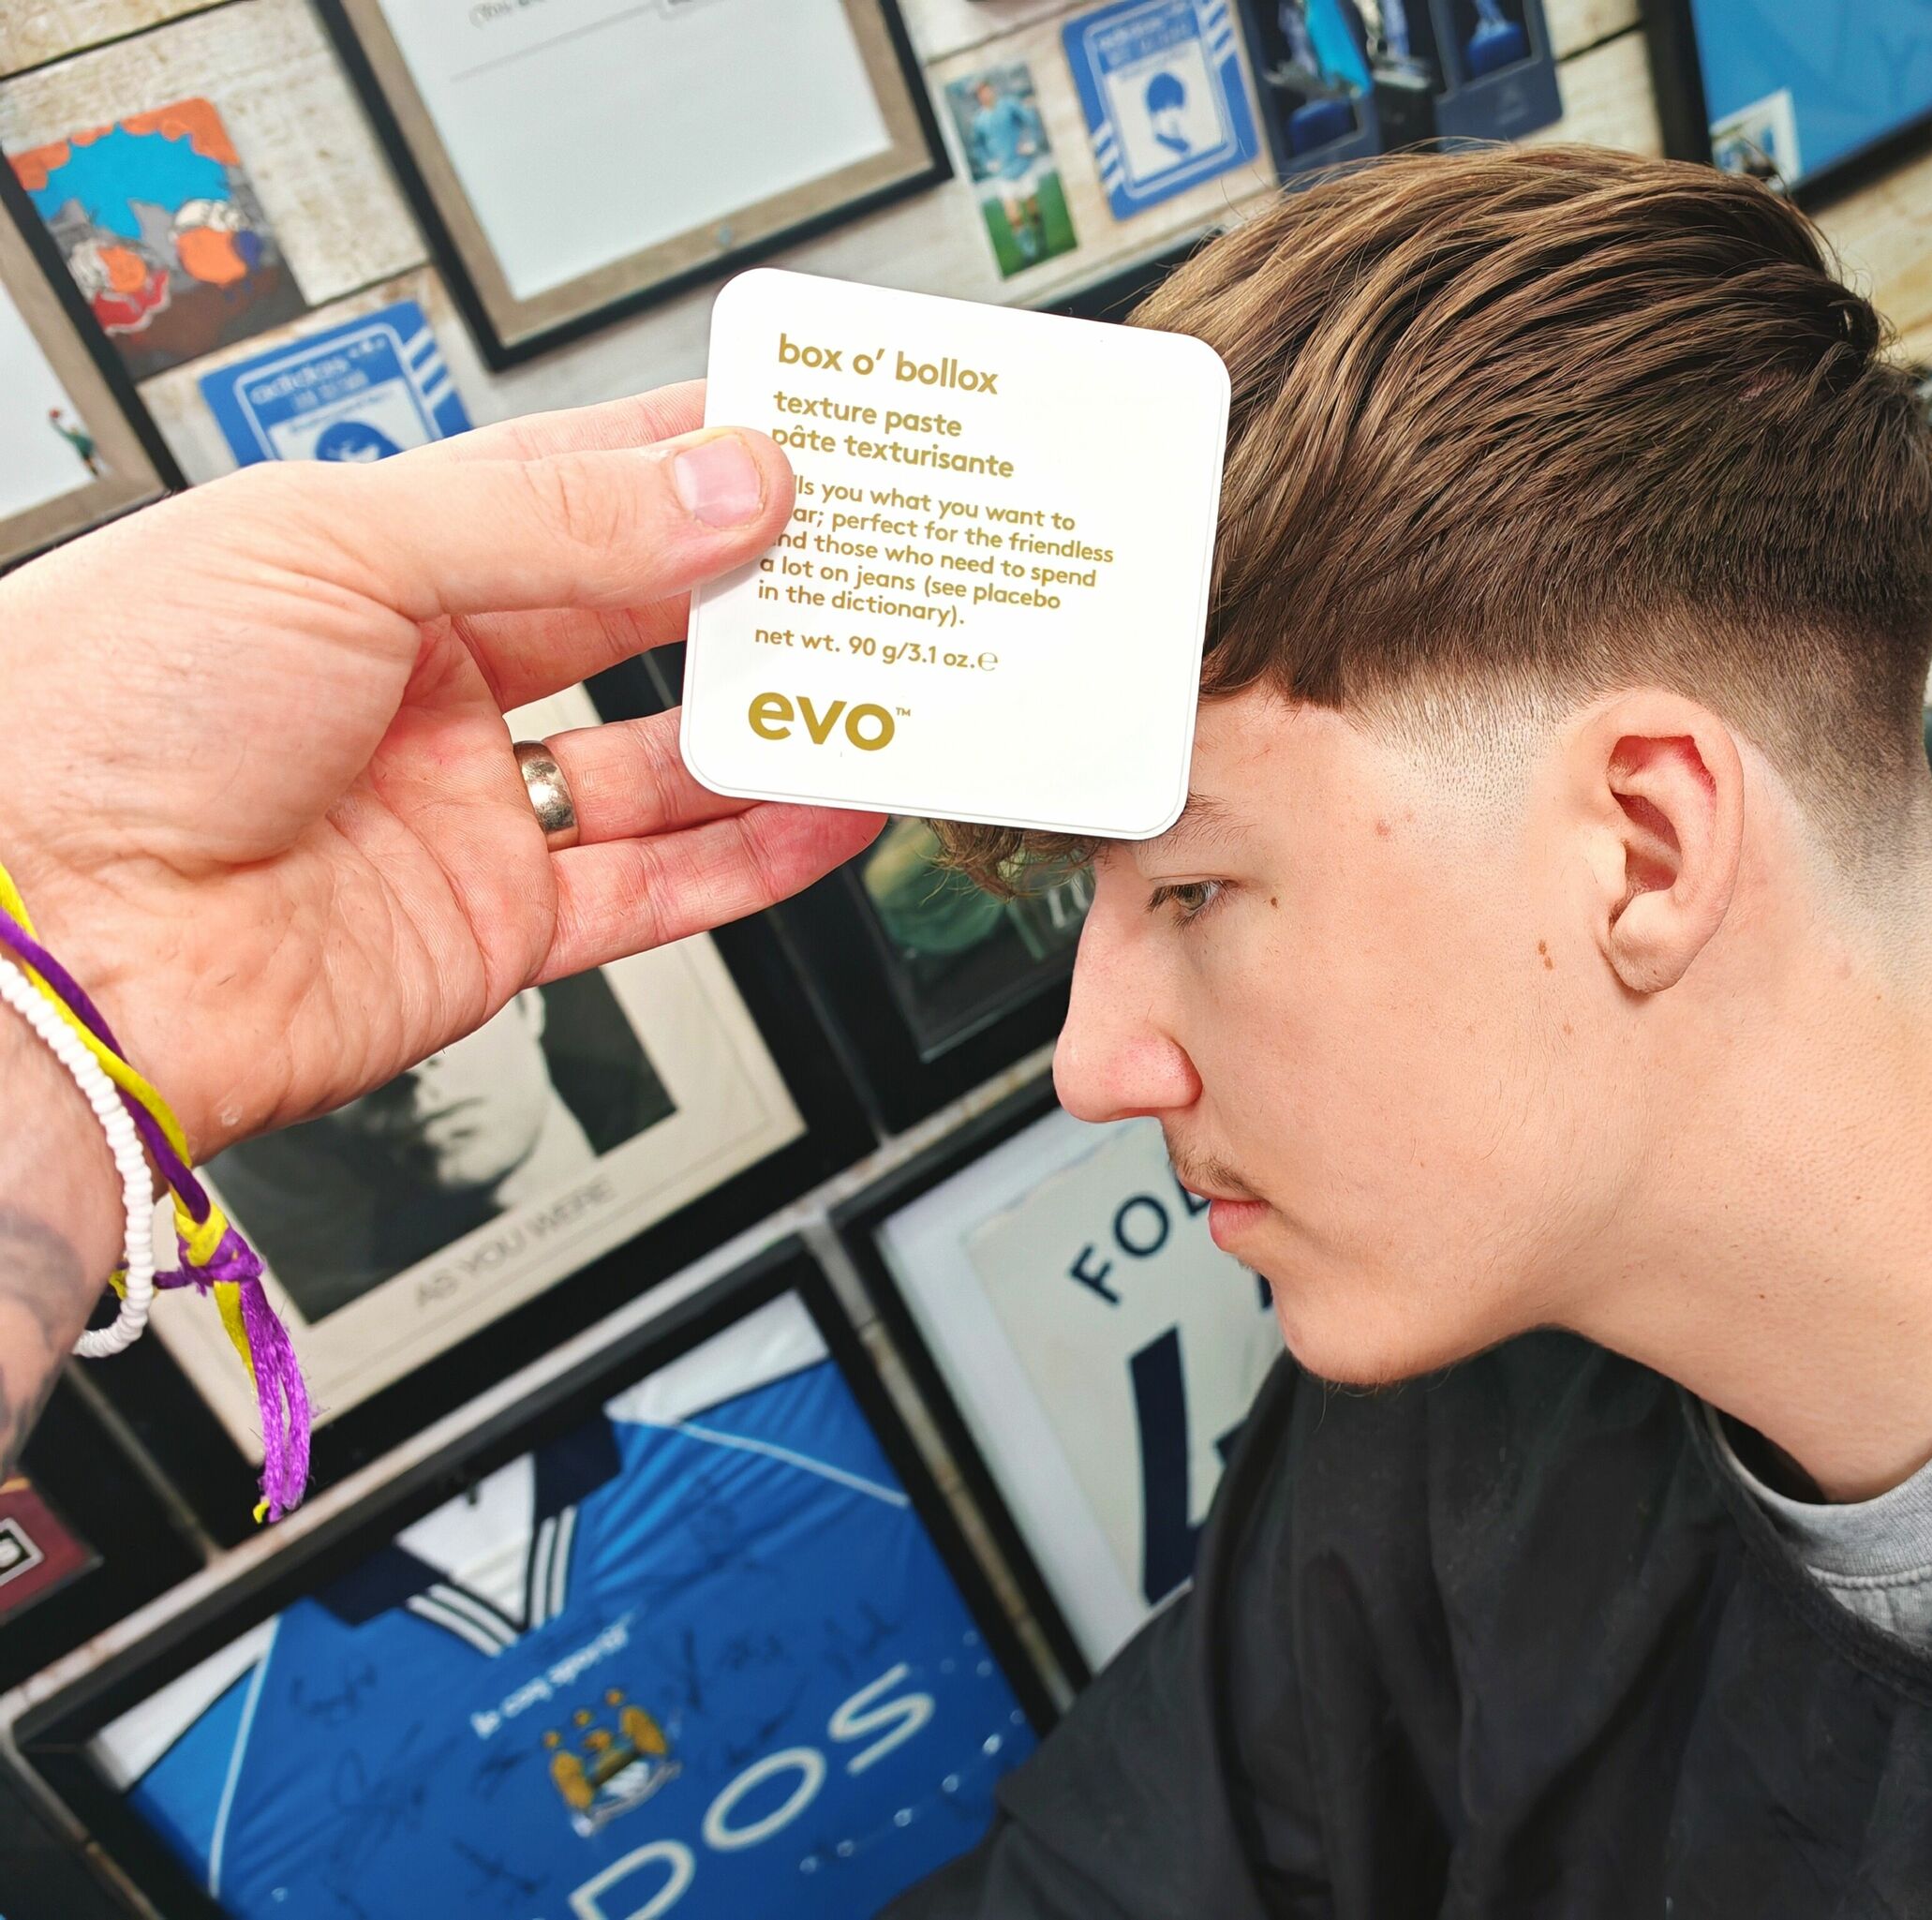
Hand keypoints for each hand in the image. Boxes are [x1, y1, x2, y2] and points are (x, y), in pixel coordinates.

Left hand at [0, 383, 881, 1168]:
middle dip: (759, 586)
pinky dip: (757, 855)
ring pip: (667, 758)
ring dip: (775, 724)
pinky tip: (828, 810)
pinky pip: (658, 888)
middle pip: (639, 617)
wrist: (37, 938)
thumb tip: (726, 487)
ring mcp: (466, 807)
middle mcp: (425, 679)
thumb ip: (555, 522)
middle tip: (876, 555)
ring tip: (883, 680)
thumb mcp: (336, 546)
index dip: (695, 456)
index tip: (808, 431)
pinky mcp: (495, 926)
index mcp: (372, 554)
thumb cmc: (97, 710)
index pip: (573, 481)